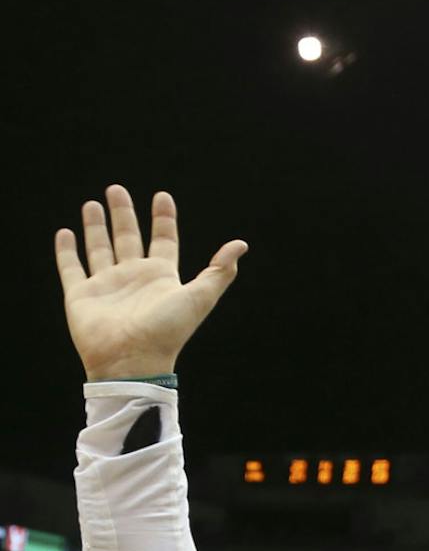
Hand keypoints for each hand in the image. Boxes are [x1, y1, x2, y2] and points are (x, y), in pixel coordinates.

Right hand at [55, 189, 246, 380]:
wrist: (132, 360)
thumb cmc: (167, 331)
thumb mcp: (198, 297)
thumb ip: (219, 271)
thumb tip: (241, 245)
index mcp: (162, 276)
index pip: (164, 240)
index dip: (164, 219)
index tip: (162, 196)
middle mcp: (134, 277)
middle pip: (128, 238)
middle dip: (123, 214)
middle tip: (116, 189)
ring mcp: (107, 285)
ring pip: (99, 248)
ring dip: (95, 226)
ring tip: (92, 203)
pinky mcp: (81, 295)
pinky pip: (71, 267)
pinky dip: (67, 250)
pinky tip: (65, 232)